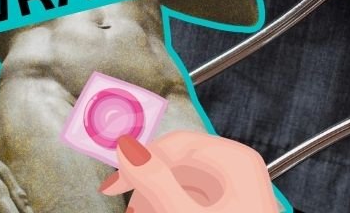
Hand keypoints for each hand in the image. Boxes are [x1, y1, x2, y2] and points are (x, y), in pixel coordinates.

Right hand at [98, 133, 278, 212]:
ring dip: (159, 199)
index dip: (141, 161)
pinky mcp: (230, 207)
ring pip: (185, 184)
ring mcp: (237, 189)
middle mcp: (238, 168)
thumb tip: (128, 152)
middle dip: (150, 186)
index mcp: (235, 160)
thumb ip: (156, 183)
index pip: (178, 144)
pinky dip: (173, 206)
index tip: (112, 186)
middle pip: (180, 164)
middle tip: (129, 210)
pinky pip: (195, 199)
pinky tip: (160, 212)